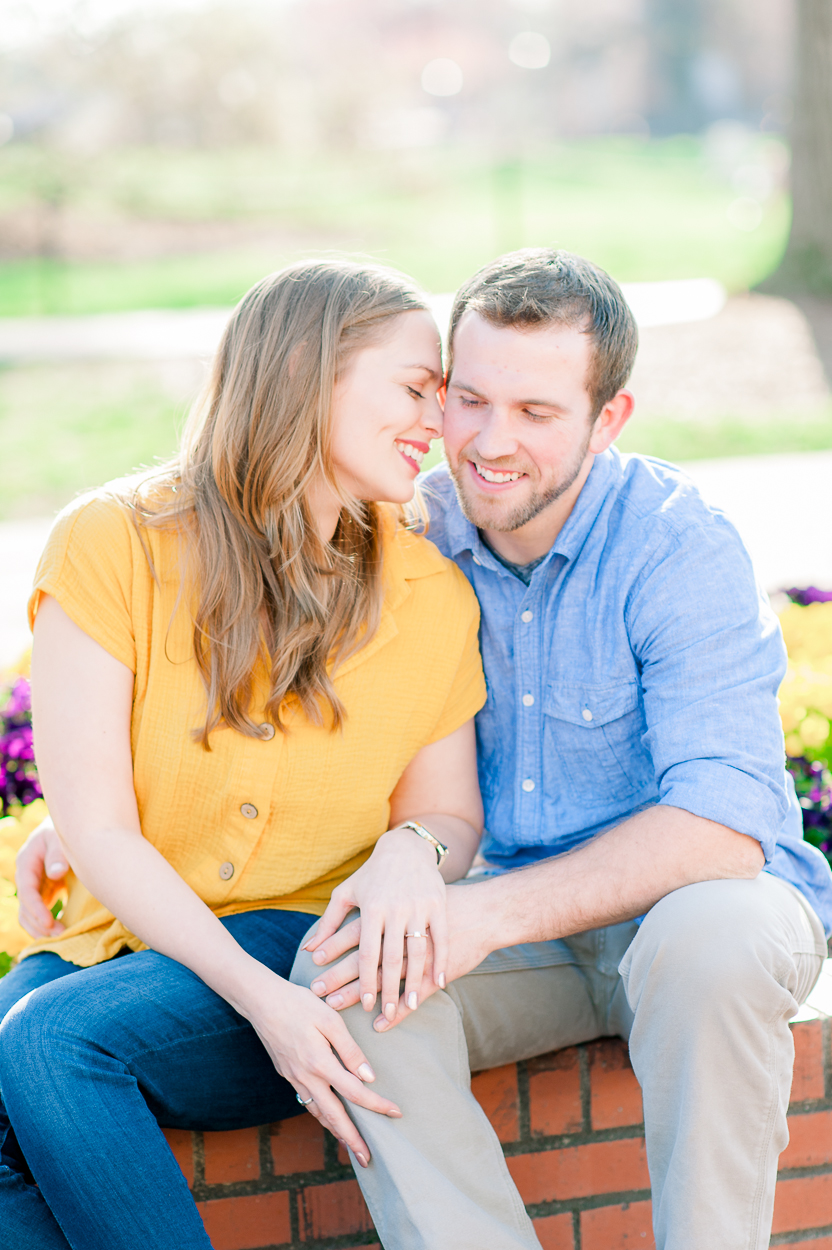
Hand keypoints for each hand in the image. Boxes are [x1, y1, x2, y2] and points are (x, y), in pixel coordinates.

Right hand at [15, 818, 68, 937]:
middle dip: (40, 924)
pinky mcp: (44, 890)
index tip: (49, 923)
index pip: (27, 891)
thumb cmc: (64, 830)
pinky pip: (40, 911)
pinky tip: (62, 931)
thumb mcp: (60, 837)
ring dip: (41, 928)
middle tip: (61, 935)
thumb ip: (58, 854)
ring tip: (62, 937)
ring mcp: (34, 884)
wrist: (67, 826)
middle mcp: (26, 876)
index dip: (36, 909)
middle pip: (24, 907)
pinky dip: (47, 923)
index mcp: (27, 862)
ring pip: (29, 913)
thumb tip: (56, 873)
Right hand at [244, 973, 401, 1164]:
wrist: (261, 1000)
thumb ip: (350, 1049)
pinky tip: (328, 1116)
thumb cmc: (299, 1003)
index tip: (395, 1113)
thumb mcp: (330, 1019)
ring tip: (350, 1145)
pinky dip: (320, 1115)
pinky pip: (307, 1102)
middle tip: (367, 1159)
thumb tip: (368, 1077)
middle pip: (333, 1117)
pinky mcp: (286, 1073)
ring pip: (318, 1113)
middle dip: (352, 1140)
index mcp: (320, 1063)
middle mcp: (306, 1077)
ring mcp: (294, 1078)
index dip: (377, 1105)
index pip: (355, 1092)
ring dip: (335, 1131)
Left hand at [308, 881, 491, 1031]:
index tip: (363, 1005)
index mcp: (371, 908)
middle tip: (386, 1012)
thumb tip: (308, 951)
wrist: (407, 848)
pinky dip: (439, 961)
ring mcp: (418, 906)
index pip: (366, 952)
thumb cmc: (372, 874)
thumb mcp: (347, 893)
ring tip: (410, 1003)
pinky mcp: (437, 904)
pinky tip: (439, 982)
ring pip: (417, 951)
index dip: (365, 981)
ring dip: (414, 980)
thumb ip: (328, 923)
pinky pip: (439, 938)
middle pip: (391, 956)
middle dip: (389, 988)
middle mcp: (395, 908)